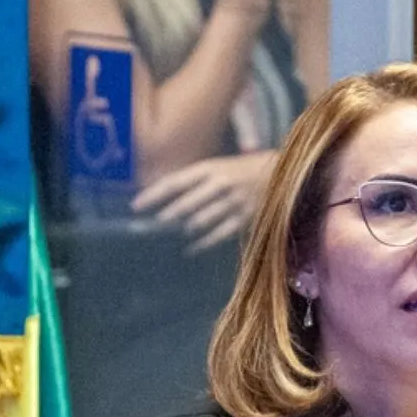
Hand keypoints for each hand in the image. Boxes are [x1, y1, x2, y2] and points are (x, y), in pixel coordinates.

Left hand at [131, 150, 273, 252]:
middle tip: (154, 225)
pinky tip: (190, 249)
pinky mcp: (244, 218)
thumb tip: (164, 194)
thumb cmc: (242, 169)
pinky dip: (203, 243)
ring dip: (186, 228)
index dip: (153, 195)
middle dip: (168, 215)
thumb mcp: (218, 167)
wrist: (280, 171)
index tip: (136, 206)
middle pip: (185, 203)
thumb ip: (195, 181)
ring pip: (201, 220)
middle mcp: (219, 184)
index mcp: (210, 168)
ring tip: (176, 232)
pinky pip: (218, 234)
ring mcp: (232, 202)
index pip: (174, 183)